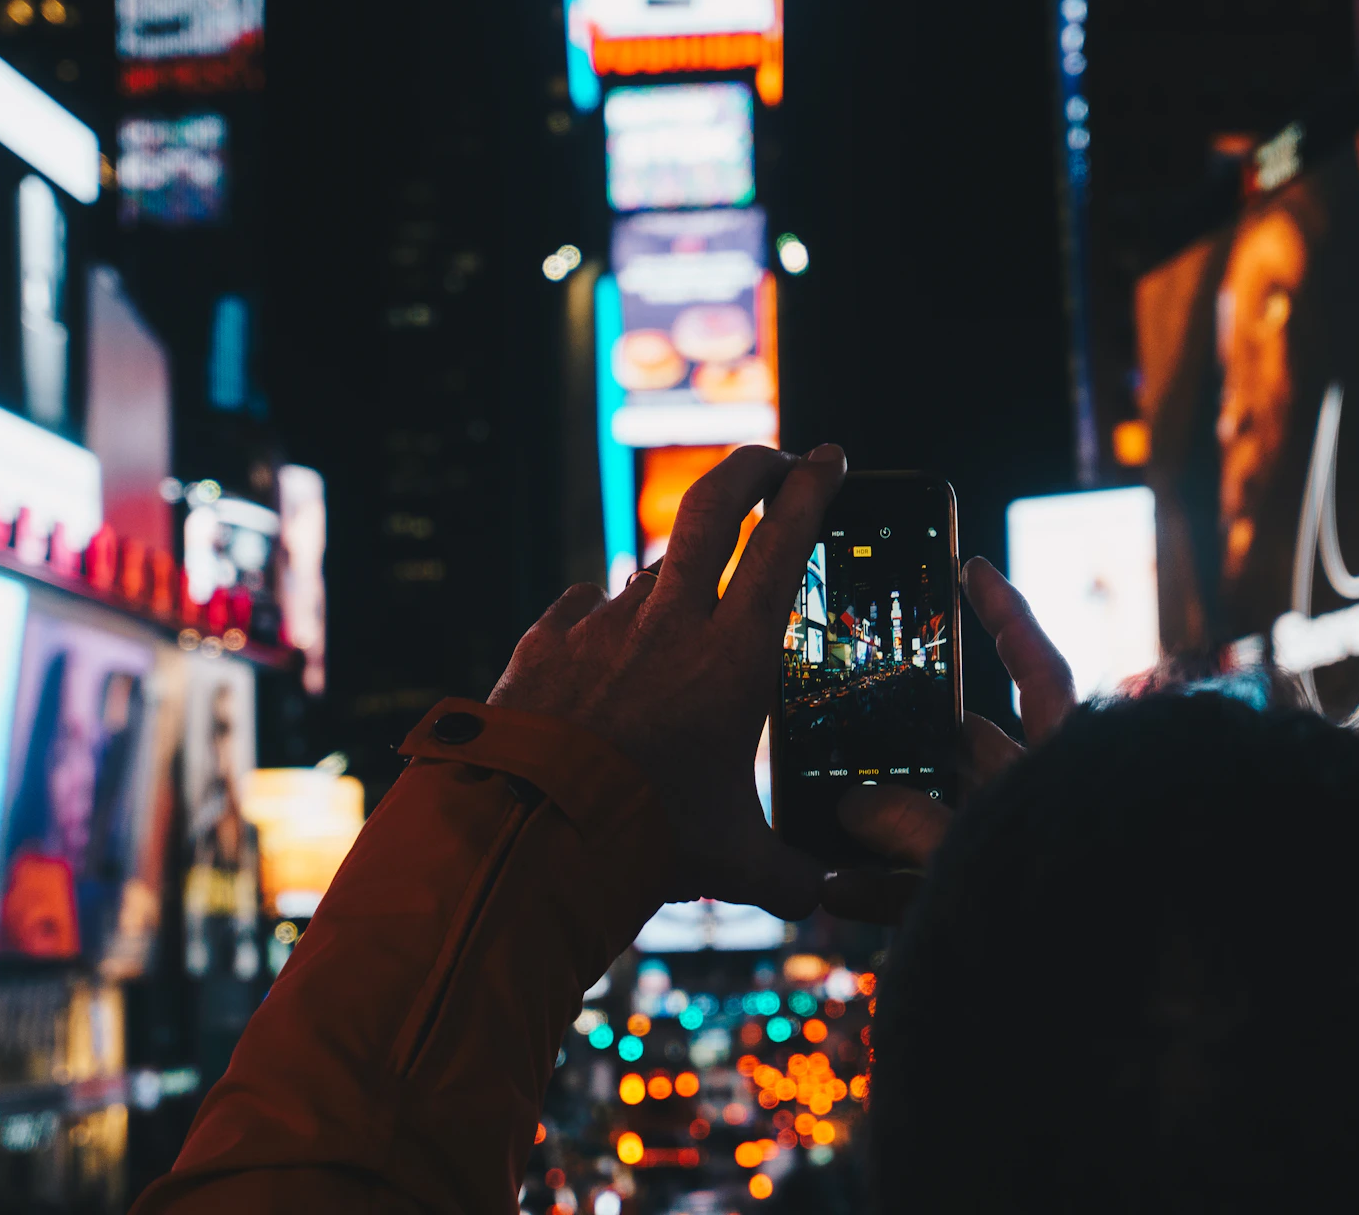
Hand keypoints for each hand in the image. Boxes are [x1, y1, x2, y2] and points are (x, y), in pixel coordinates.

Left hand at [488, 444, 847, 918]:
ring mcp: (599, 628)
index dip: (811, 493)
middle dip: (750, 468)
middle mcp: (668, 624)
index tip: (830, 459)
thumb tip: (819, 899)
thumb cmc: (643, 839)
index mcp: (731, 658)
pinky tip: (595, 637)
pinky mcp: (542, 647)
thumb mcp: (732, 861)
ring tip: (686, 605)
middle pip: (715, 508)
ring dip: (676, 574)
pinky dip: (595, 617)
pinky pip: (577, 612)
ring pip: (649, 570)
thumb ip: (786, 874)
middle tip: (774, 459)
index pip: (784, 547)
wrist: (528, 831)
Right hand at [820, 556, 1074, 922]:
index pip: (1038, 668)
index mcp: (1072, 765)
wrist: (1120, 1018)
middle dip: (906, 741)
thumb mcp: (988, 856)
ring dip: (882, 823)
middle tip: (848, 716)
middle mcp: (1049, 802)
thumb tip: (853, 808)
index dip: (1004, 615)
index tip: (970, 568)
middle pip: (971, 749)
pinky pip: (936, 887)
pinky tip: (832, 891)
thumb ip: (917, 829)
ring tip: (821, 813)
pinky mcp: (1002, 908)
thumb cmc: (1079, 916)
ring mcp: (1026, 854)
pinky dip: (886, 889)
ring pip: (943, 822)